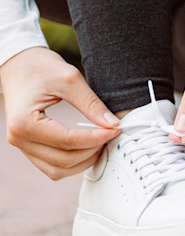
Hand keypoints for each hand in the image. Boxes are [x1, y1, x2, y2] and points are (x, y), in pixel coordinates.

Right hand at [0, 47, 119, 179]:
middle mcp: (18, 139)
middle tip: (111, 134)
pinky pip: (52, 166)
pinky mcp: (29, 147)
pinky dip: (73, 162)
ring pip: (57, 170)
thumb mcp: (70, 79)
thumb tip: (113, 124)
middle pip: (63, 160)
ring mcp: (22, 145)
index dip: (95, 138)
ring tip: (101, 142)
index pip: (67, 141)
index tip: (115, 130)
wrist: (19, 65)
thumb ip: (92, 104)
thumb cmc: (41, 68)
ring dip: (83, 161)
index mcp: (25, 122)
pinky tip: (89, 147)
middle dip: (92, 151)